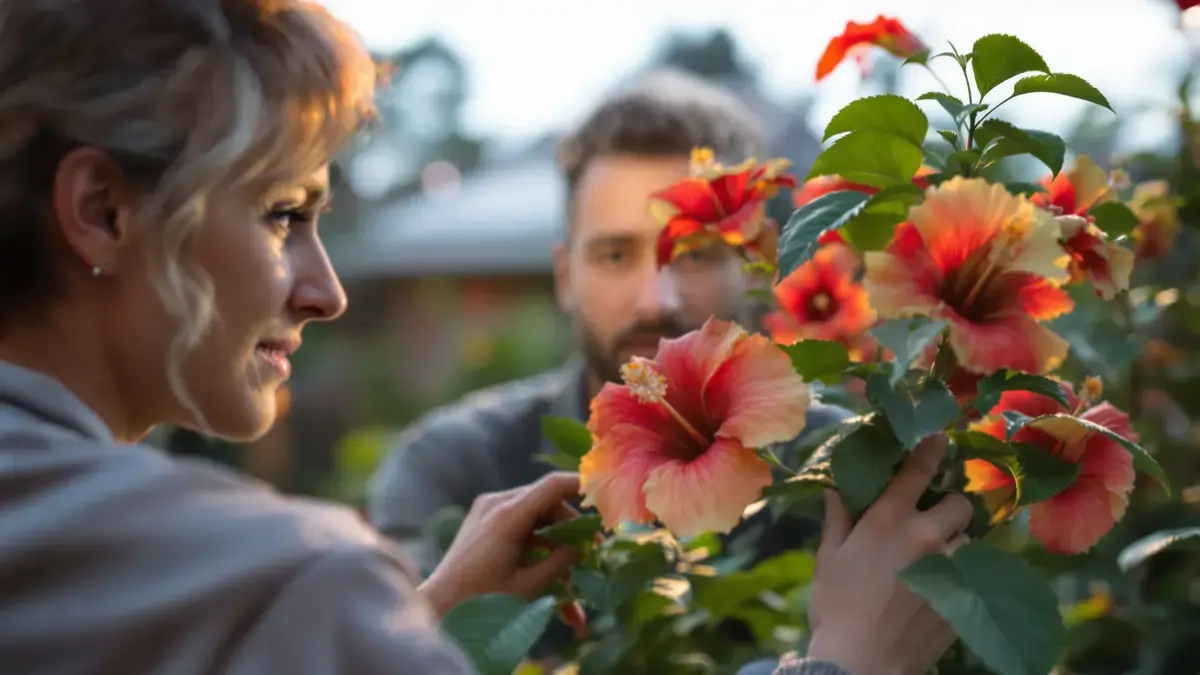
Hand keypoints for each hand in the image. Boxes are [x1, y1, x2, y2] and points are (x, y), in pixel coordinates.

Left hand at [419, 472, 582, 617]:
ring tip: (573, 584)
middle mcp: (497, 504)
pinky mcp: (484, 523)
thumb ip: (560, 562)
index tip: (606, 493)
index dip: (581, 485)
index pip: (552, 486)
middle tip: (594, 554)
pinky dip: (538, 548)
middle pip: (548, 504)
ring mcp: (488, 511)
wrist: (437, 607)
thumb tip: (584, 547)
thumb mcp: (528, 586)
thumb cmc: (480, 600)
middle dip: (573, 529)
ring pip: (537, 518)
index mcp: (507, 516)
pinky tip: (552, 577)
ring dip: (556, 545)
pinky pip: (521, 527)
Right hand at [806, 435, 971, 674]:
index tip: (940, 437)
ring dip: (955, 545)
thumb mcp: (829, 557)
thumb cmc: (836, 606)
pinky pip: (972, 575)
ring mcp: (950, 568)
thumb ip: (838, 519)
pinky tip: (939, 588)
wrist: (862, 661)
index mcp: (889, 519)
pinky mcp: (963, 597)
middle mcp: (926, 536)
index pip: (918, 470)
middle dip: (949, 508)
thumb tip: (835, 488)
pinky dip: (960, 576)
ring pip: (969, 541)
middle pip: (960, 505)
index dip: (932, 448)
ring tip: (935, 561)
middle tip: (933, 522)